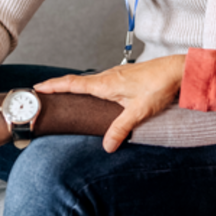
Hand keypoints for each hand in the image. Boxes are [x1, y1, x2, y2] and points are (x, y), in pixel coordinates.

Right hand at [35, 55, 185, 152]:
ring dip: (75, 87)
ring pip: (90, 82)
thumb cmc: (160, 85)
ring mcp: (117, 75)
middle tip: (44, 95)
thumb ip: (121, 128)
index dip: (53, 86)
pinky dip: (90, 87)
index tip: (37, 88)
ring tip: (64, 97)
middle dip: (60, 88)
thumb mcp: (139, 111)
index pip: (73, 84)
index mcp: (106, 84)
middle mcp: (108, 76)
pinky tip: (95, 97)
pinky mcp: (125, 77)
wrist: (177, 70)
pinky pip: (101, 82)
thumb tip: (106, 145)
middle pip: (77, 82)